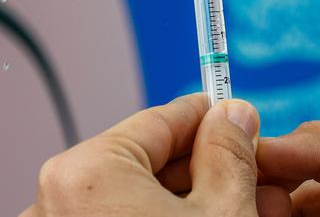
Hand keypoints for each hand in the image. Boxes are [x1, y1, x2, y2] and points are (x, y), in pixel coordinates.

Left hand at [20, 93, 290, 216]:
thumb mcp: (224, 210)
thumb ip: (230, 151)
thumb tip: (235, 113)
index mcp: (88, 171)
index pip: (164, 118)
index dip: (214, 116)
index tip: (241, 116)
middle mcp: (60, 198)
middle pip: (154, 160)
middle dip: (215, 166)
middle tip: (259, 172)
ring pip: (144, 195)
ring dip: (200, 196)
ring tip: (252, 203)